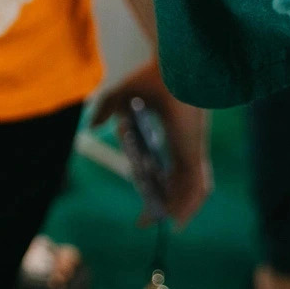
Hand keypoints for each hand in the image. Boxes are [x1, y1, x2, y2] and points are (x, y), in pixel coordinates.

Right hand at [91, 59, 212, 228]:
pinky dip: (189, 204)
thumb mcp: (121, 96)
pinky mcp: (195, 151)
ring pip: (191, 190)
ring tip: (162, 224)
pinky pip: (197, 186)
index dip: (160, 188)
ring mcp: (194, 150)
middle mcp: (187, 146)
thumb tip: (93, 126)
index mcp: (175, 136)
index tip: (147, 200)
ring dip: (178, 210)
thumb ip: (107, 110)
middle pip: (180, 185)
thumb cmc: (152, 76)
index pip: (171, 170)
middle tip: (146, 220)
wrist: (173, 65)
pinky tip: (177, 218)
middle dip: (166, 205)